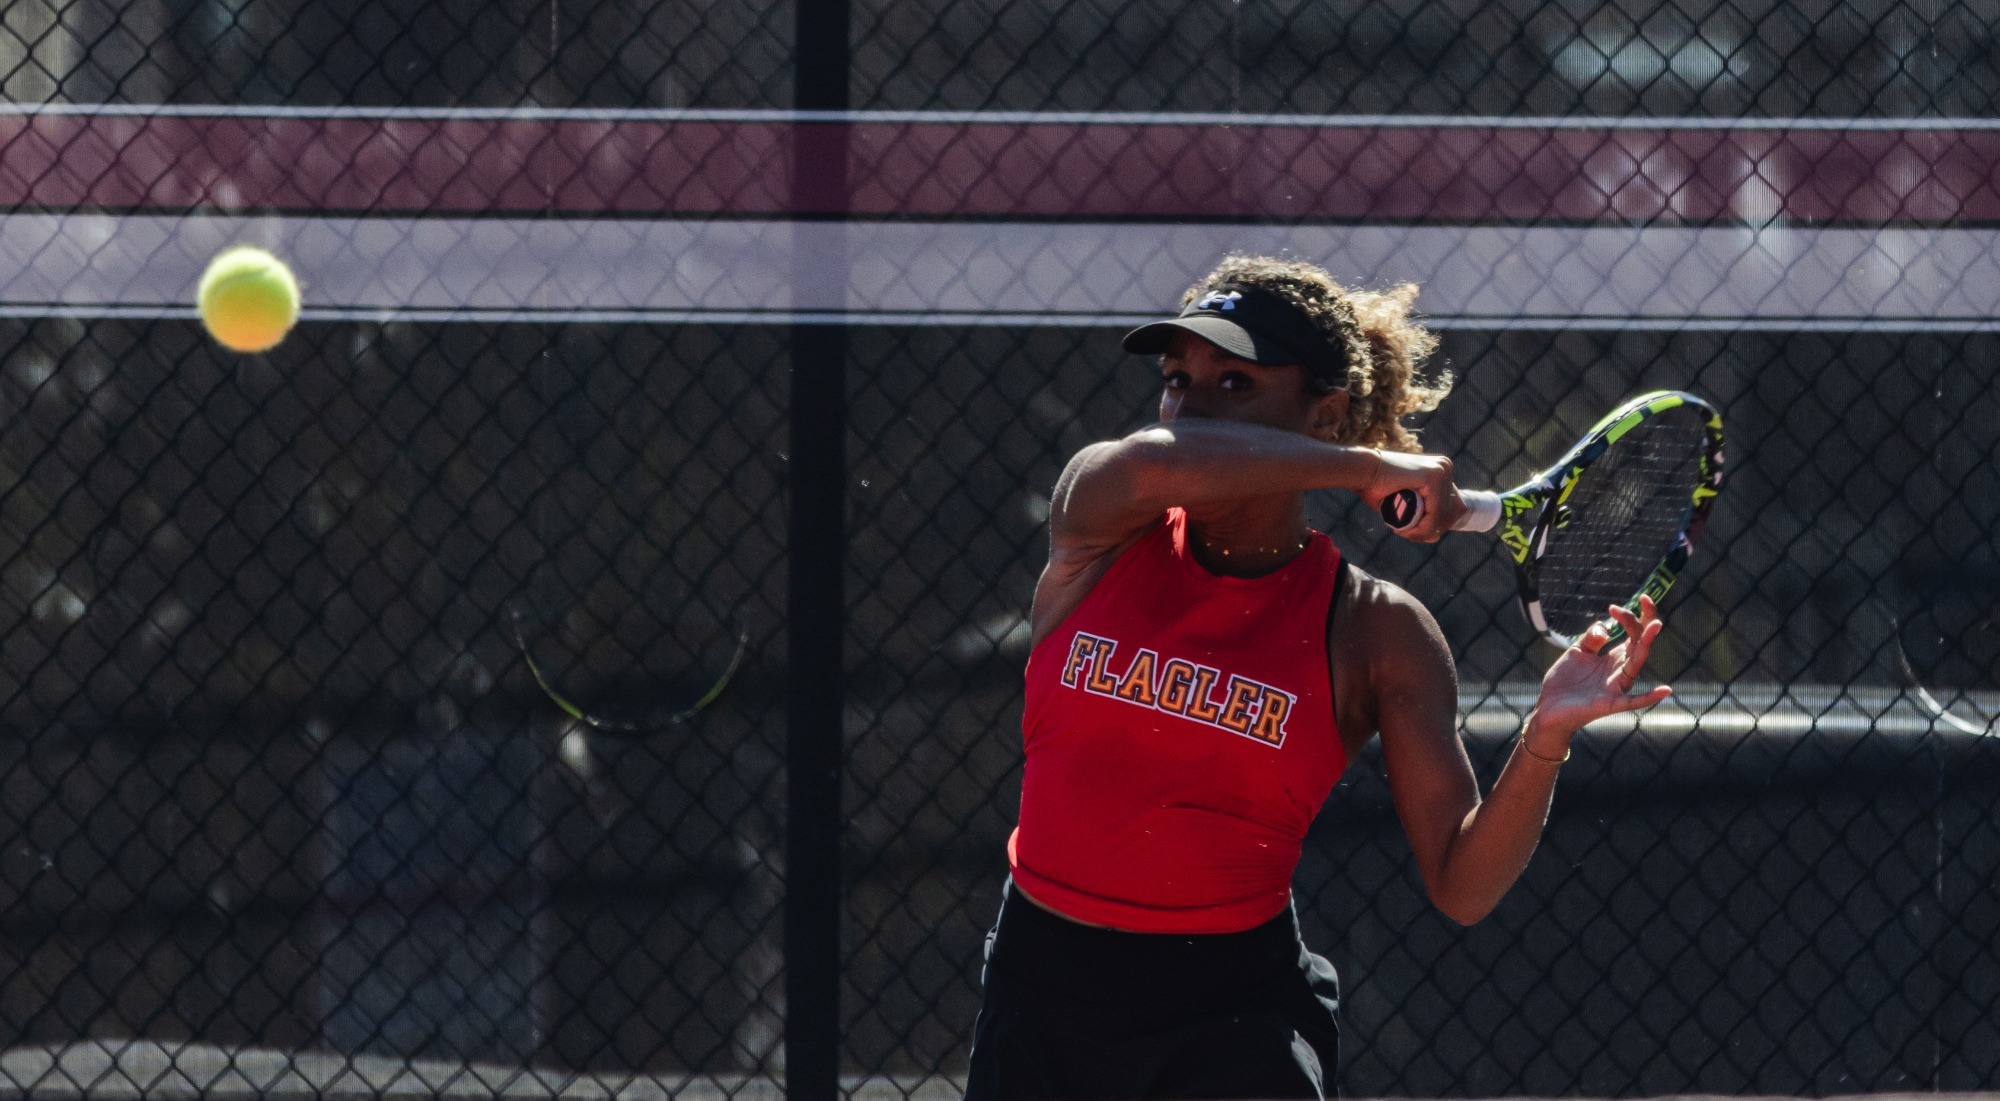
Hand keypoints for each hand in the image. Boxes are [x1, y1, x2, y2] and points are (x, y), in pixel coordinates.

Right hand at [1362, 450, 1463, 541]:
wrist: (1360, 470)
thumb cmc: (1375, 486)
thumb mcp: (1403, 506)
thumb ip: (1422, 520)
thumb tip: (1437, 537)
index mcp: (1441, 469)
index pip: (1451, 505)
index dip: (1434, 525)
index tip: (1413, 532)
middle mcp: (1445, 467)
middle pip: (1451, 511)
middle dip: (1430, 529)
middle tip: (1407, 533)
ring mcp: (1441, 471)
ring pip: (1442, 516)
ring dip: (1422, 531)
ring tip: (1403, 532)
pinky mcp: (1433, 477)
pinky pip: (1434, 514)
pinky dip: (1421, 528)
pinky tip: (1404, 529)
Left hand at [1527, 595, 1673, 750]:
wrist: (1549, 708)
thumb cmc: (1566, 681)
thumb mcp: (1577, 652)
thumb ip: (1591, 638)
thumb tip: (1606, 629)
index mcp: (1615, 657)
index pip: (1633, 634)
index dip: (1629, 616)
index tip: (1612, 607)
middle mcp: (1620, 670)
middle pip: (1639, 643)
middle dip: (1643, 621)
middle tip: (1644, 599)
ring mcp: (1617, 686)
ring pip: (1636, 662)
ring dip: (1646, 643)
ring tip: (1656, 624)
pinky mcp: (1610, 703)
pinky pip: (1633, 701)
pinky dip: (1649, 697)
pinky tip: (1665, 690)